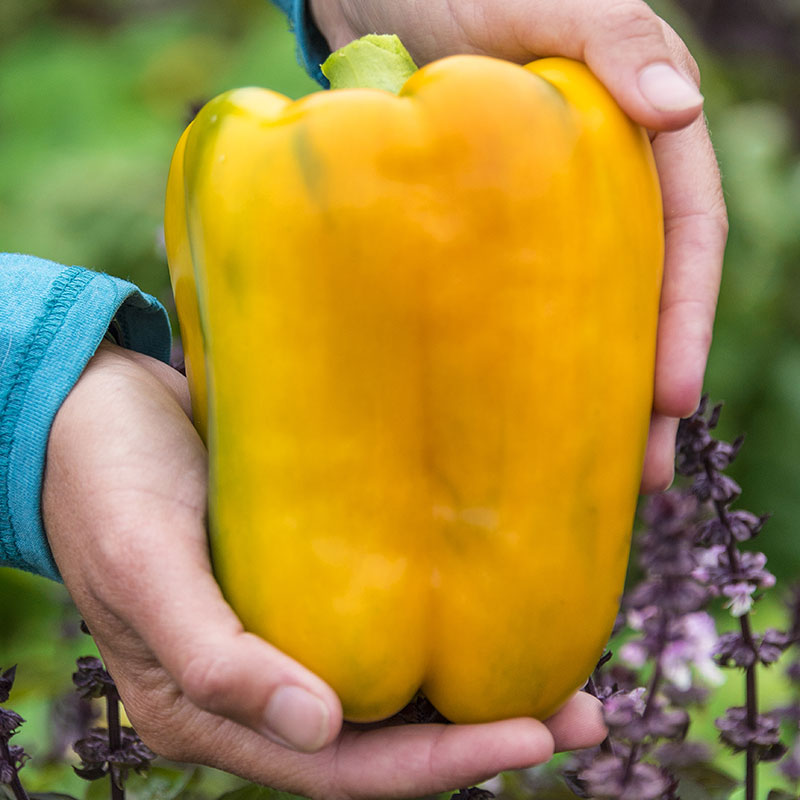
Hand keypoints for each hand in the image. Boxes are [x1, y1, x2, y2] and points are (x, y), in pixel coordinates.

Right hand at [43, 342, 604, 799]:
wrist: (94, 409)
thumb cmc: (105, 482)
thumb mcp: (144, 568)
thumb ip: (215, 659)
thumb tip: (321, 726)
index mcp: (212, 707)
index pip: (342, 768)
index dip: (440, 766)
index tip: (534, 738)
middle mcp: (258, 683)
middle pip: (381, 737)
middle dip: (480, 737)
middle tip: (580, 712)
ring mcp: (281, 631)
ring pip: (389, 685)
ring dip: (472, 687)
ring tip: (565, 672)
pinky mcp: (300, 578)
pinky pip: (378, 620)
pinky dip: (437, 629)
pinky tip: (495, 606)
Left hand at [311, 0, 727, 492]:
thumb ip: (614, 39)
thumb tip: (682, 108)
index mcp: (635, 142)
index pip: (684, 237)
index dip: (684, 320)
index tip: (671, 397)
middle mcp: (597, 191)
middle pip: (638, 301)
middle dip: (645, 390)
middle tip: (641, 475)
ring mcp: (540, 221)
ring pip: (581, 318)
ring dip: (590, 398)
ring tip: (588, 478)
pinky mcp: (485, 239)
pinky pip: (514, 307)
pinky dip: (522, 365)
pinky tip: (513, 419)